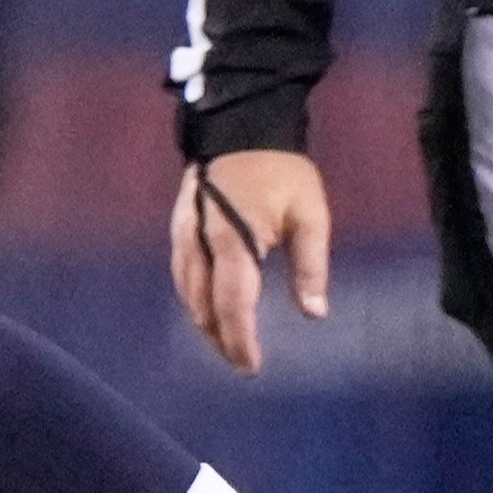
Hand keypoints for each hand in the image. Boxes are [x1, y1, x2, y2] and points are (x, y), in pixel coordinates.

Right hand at [174, 148, 333, 375]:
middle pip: (203, 307)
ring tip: (225, 340)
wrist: (239, 126)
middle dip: (220, 339)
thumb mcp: (309, 215)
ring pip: (186, 294)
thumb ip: (310, 266)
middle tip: (241, 361)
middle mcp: (200, 246)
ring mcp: (183, 236)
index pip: (233, 306)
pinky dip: (193, 299)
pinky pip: (180, 275)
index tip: (252, 366)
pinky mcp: (178, 228)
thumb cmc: (281, 169)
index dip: (241, 340)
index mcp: (235, 244)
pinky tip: (206, 306)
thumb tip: (314, 313)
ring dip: (204, 322)